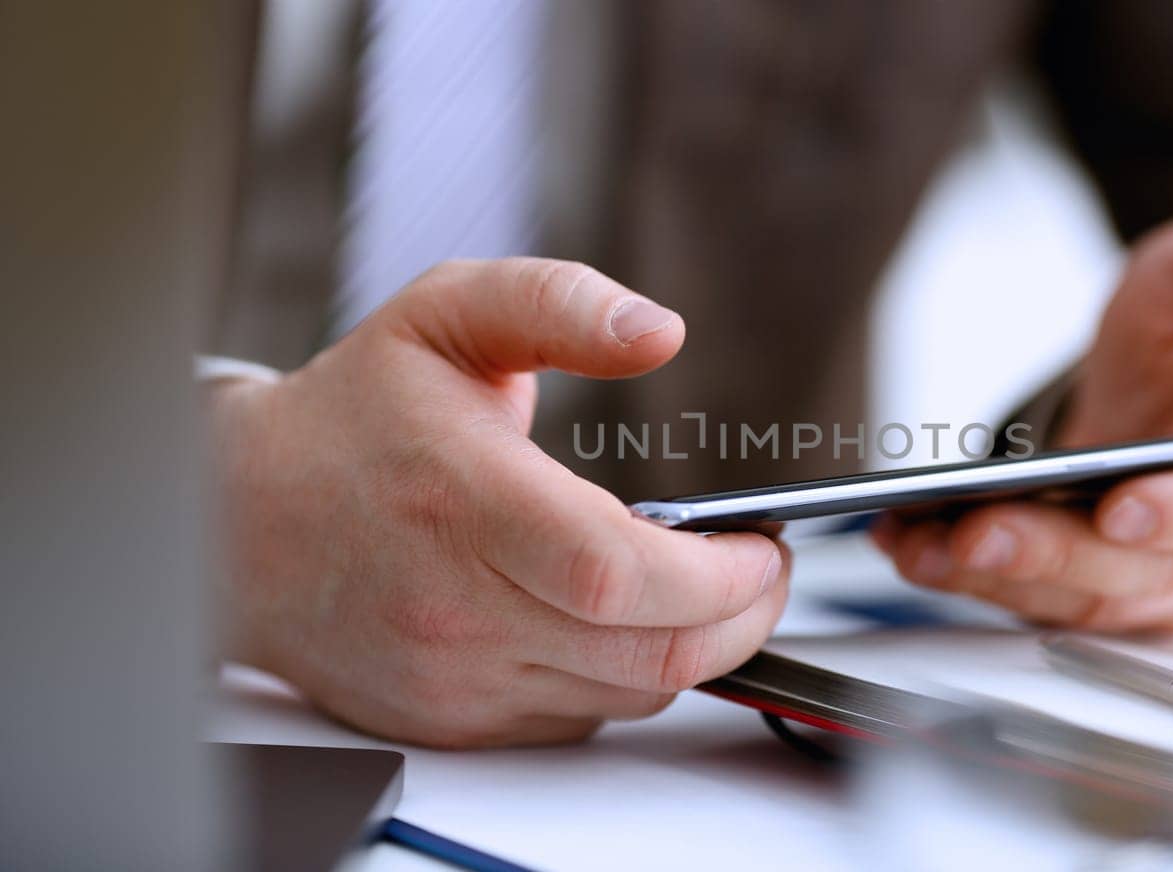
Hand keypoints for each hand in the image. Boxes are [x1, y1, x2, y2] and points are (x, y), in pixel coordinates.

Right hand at [212, 259, 788, 747]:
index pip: (618, 571)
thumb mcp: (449, 314)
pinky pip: (581, 717)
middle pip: (648, 654)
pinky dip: (626, 675)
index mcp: (465, 503)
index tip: (761, 544)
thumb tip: (659, 331)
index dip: (718, 573)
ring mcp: (455, 676)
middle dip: (739, 618)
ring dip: (694, 648)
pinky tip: (620, 620)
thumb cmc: (351, 419)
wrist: (237, 523)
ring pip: (628, 693)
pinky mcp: (452, 718)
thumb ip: (560, 304)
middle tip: (760, 571)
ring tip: (704, 587)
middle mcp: (458, 608)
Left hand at [873, 209, 1172, 631]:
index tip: (1123, 509)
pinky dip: (961, 573)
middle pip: (1141, 578)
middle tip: (977, 531)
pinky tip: (900, 539)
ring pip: (1074, 602)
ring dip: (991, 579)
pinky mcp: (1089, 588)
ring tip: (915, 542)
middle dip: (1053, 560)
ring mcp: (1152, 581)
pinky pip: (1027, 595)